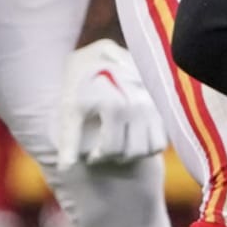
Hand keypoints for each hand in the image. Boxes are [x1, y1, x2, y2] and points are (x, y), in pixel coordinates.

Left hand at [56, 38, 165, 165]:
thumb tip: (64, 169)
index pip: (110, 148)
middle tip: (101, 152)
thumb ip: (68, 139)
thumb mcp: (68, 109)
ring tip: (117, 145)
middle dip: (114, 157)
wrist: (97, 57)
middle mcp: (138, 104)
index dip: (98, 157)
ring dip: (134, 154)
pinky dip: (149, 144)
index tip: (90, 157)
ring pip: (151, 148)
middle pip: (132, 151)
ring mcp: (154, 103)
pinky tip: (131, 137)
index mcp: (113, 104)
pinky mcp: (163, 104)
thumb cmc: (78, 85)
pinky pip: (162, 138)